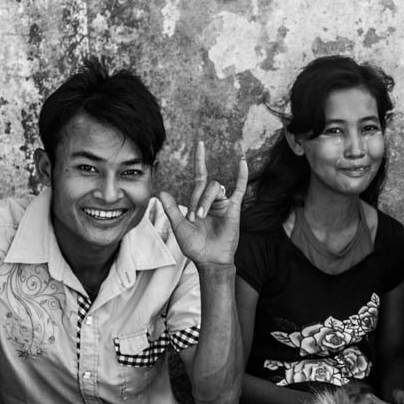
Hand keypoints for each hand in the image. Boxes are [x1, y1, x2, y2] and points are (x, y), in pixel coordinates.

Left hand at [157, 140, 247, 267]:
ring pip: (216, 189)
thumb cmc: (195, 247)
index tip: (200, 143)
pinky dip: (242, 176)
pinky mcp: (234, 210)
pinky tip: (242, 162)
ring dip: (206, 201)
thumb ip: (172, 209)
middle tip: (194, 217)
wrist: (209, 260)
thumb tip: (161, 192)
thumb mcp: (179, 227)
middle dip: (198, 200)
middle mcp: (212, 200)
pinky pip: (240, 189)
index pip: (200, 176)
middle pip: (206, 186)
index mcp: (198, 202)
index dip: (200, 160)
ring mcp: (224, 204)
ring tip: (202, 217)